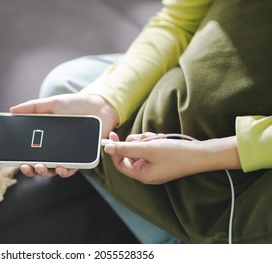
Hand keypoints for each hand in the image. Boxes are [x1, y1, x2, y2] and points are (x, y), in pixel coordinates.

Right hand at [10, 93, 118, 177]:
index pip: (32, 153)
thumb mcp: (53, 103)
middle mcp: (57, 150)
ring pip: (55, 170)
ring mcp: (69, 155)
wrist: (99, 105)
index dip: (24, 159)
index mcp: (47, 139)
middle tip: (27, 166)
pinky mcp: (82, 158)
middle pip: (41, 165)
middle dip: (32, 170)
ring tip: (41, 167)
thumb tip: (12, 110)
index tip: (16, 161)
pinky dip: (65, 171)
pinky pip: (73, 168)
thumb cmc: (76, 105)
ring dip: (46, 172)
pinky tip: (60, 168)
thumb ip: (33, 107)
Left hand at [104, 132, 240, 184]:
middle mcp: (147, 172)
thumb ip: (125, 148)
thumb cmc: (176, 154)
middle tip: (146, 138)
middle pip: (130, 154)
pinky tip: (163, 139)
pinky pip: (150, 148)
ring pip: (140, 148)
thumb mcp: (147, 149)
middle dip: (136, 142)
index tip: (112, 135)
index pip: (119, 163)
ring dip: (146, 140)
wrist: (201, 154)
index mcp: (141, 174)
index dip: (114, 149)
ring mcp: (154, 166)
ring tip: (158, 138)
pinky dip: (154, 142)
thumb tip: (107, 148)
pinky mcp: (161, 160)